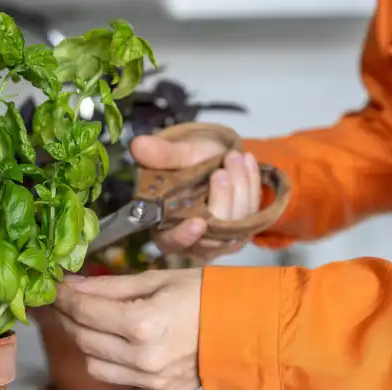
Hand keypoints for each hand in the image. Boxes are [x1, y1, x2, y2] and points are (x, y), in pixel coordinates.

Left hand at [53, 269, 202, 389]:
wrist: (251, 327)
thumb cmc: (209, 295)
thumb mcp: (157, 279)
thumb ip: (110, 286)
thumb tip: (73, 286)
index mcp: (143, 323)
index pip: (84, 310)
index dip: (63, 297)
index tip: (54, 288)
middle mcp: (144, 358)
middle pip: (83, 339)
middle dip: (69, 318)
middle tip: (66, 302)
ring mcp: (153, 380)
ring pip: (95, 365)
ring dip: (86, 342)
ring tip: (91, 322)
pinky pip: (121, 378)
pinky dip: (112, 360)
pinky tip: (119, 342)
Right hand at [130, 133, 262, 262]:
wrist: (214, 158)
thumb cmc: (189, 161)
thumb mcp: (176, 154)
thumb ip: (161, 155)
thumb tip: (138, 145)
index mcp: (166, 227)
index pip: (173, 241)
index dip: (184, 236)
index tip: (198, 223)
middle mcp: (194, 241)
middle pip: (212, 235)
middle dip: (222, 199)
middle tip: (222, 169)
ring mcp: (221, 238)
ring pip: (236, 223)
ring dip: (239, 187)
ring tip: (235, 157)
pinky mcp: (243, 230)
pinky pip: (253, 212)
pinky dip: (251, 185)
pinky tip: (247, 163)